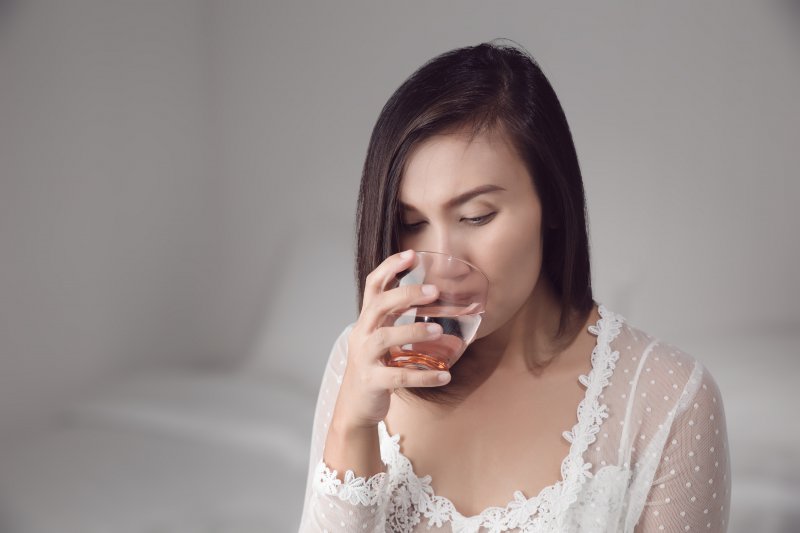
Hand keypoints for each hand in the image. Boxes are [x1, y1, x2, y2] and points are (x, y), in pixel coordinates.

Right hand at [331, 249, 450, 430]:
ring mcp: (364, 358)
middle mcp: (362, 334)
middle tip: (434, 290)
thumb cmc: (375, 366)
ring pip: (385, 338)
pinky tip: (444, 375)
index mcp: (367, 320)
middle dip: (404, 294)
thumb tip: (433, 298)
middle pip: (378, 306)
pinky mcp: (372, 381)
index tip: (411, 254)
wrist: (355, 406)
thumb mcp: (383, 337)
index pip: (373, 286)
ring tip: (439, 331)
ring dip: (413, 332)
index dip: (390, 268)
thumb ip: (398, 318)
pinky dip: (424, 376)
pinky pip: (398, 376)